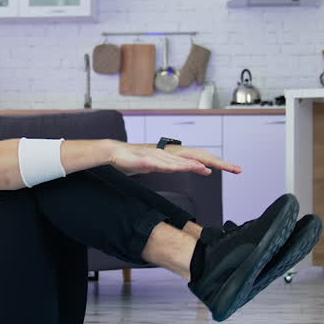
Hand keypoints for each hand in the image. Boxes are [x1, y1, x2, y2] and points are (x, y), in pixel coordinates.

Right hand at [109, 142, 228, 176]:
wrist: (115, 153)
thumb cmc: (131, 161)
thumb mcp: (149, 166)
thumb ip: (160, 167)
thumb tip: (170, 169)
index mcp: (163, 159)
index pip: (181, 164)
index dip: (194, 166)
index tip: (206, 170)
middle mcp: (160, 157)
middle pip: (180, 163)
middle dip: (194, 166)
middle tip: (208, 169)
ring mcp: (152, 158)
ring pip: (171, 164)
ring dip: (184, 166)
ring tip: (195, 168)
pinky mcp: (144, 161)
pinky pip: (157, 165)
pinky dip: (166, 166)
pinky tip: (172, 168)